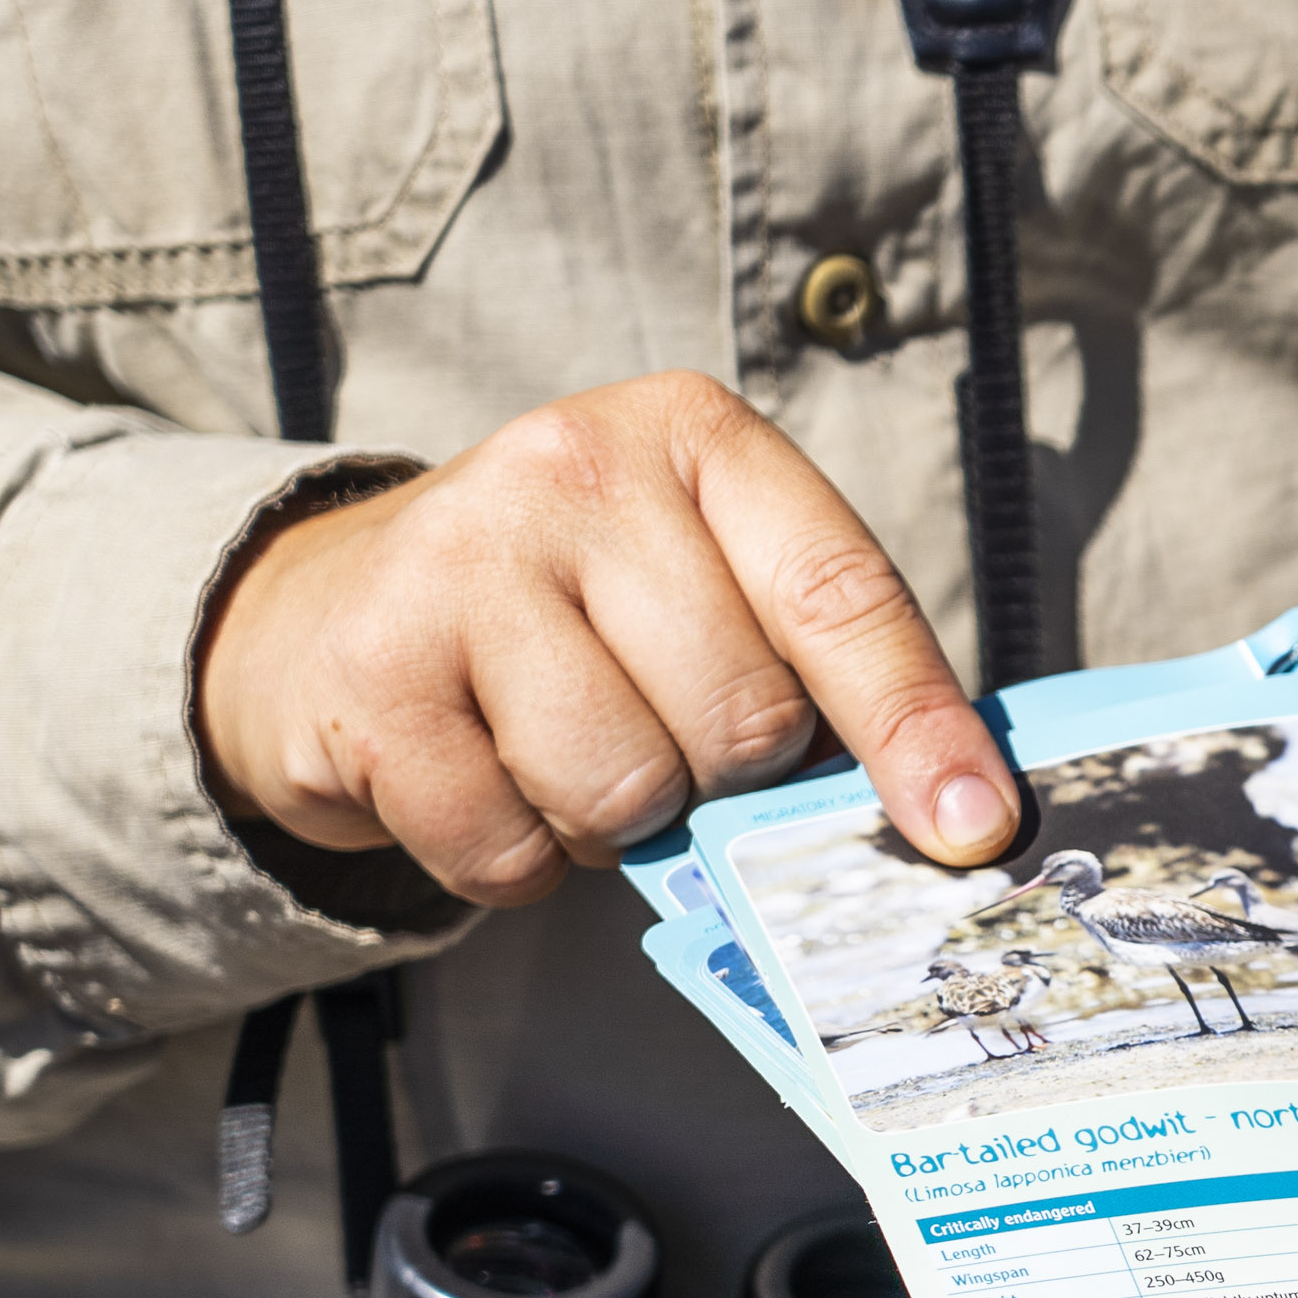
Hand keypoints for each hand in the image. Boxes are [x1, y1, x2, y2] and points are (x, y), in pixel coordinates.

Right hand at [194, 372, 1018, 904]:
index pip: (840, 594)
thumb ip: (813, 672)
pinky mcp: (371, 667)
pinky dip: (513, 858)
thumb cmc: (568, 618)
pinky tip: (481, 779)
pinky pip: (508, 845)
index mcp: (696, 438)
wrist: (323, 613)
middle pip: (741, 717)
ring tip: (556, 753)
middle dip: (719, 779)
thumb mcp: (701, 588)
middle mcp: (573, 466)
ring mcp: (460, 557)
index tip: (974, 825)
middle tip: (653, 735)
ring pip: (626, 789)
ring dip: (610, 823)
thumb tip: (951, 817)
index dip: (915, 723)